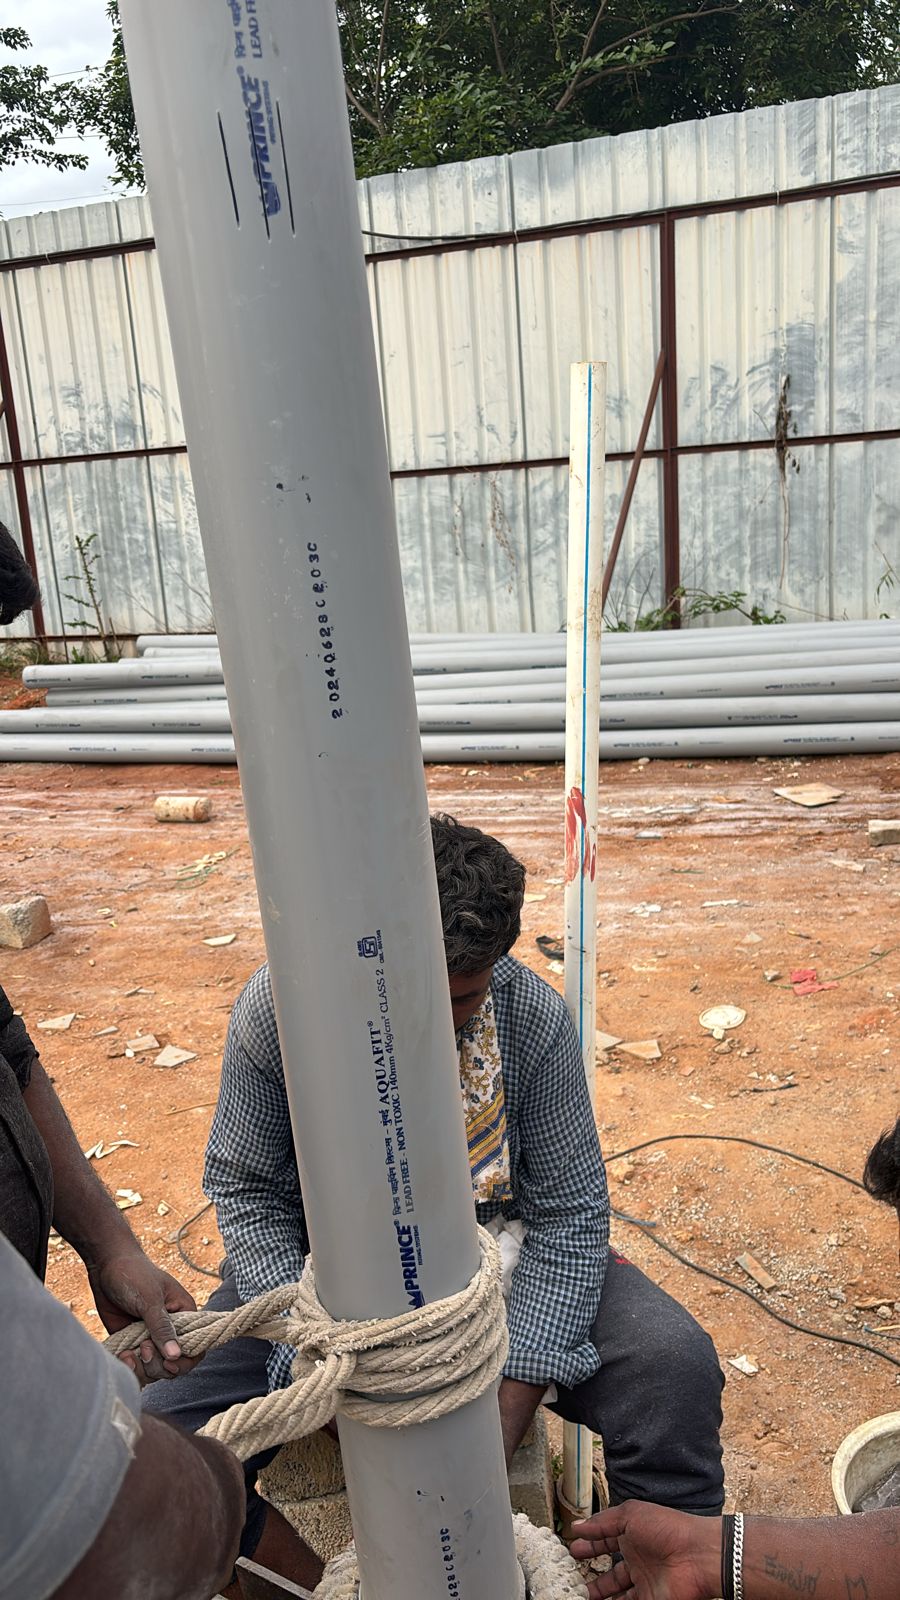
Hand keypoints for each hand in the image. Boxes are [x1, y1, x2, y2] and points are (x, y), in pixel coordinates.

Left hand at [88, 1249, 198, 1382]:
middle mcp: (170, 1330)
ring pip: (155, 1369)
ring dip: (142, 1368)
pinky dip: (130, 1367)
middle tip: (143, 1347)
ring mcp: (151, 1338)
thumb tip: (175, 1355)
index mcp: (184, 1315)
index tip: (167, 1362)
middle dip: (158, 1364)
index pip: (195, 1348)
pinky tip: (123, 1355)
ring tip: (128, 1353)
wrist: (106, 1266)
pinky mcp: (133, 1343)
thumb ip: (162, 1327)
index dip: (185, 1361)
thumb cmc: (134, 1274)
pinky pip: (137, 1366)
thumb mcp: (150, 1299)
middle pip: (174, 1365)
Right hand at [570, 1501, 721, 1599]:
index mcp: (633, 1535)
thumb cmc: (666, 1528)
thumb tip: (576, 1527)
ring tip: (577, 1596)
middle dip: (591, 1578)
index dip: (589, 1546)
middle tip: (570, 1580)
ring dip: (598, 1595)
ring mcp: (644, 1582)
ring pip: (616, 1594)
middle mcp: (637, 1560)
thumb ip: (602, 1523)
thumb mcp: (630, 1515)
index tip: (571, 1551)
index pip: (605, 1542)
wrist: (697, 1555)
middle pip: (610, 1573)